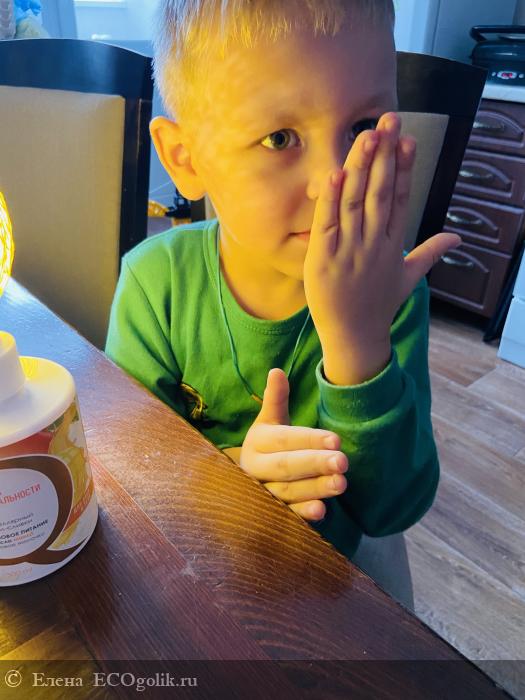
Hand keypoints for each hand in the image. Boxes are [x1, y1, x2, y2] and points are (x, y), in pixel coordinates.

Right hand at [238, 368, 347, 521]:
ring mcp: (263, 493)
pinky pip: (287, 514)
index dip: (309, 440)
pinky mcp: (271, 513)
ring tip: (341, 484)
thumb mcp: (271, 421)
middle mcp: (255, 468)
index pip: (284, 440)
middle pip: (285, 466)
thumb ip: (276, 399)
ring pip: (288, 492)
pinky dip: (303, 514)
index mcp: (257, 442)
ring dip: (315, 489)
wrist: (249, 478)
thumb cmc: (269, 445)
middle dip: (315, 464)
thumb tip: (277, 371)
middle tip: (343, 462)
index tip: (336, 440)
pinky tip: (322, 512)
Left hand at [303, 112, 460, 382]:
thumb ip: (430, 253)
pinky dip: (330, 199)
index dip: (404, 167)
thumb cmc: (379, 306)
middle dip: (385, 154)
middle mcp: (374, 243)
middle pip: (380, 192)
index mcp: (393, 244)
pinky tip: (335, 173)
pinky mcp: (324, 260)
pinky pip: (327, 224)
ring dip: (360, 167)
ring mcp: (349, 251)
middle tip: (388, 120)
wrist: (356, 337)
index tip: (407, 139)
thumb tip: (457, 239)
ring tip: (366, 136)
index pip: (400, 198)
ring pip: (355, 202)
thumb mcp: (409, 278)